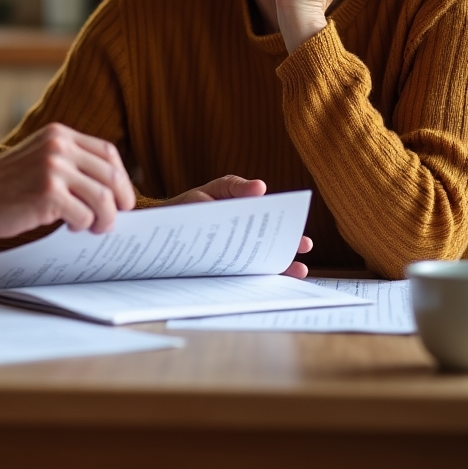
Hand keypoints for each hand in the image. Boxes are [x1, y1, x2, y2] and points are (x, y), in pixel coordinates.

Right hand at [0, 123, 135, 239]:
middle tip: (117, 217)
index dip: (122, 177)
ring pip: (103, 198)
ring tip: (93, 227)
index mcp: (59, 134)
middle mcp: (59, 146)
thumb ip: (71, 163)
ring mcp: (54, 168)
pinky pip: (84, 215)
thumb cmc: (6, 185)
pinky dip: (83, 226)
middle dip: (121, 200)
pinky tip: (70, 227)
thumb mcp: (40, 158)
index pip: (108, 152)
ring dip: (105, 219)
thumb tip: (111, 188)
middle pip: (111, 175)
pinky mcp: (49, 193)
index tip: (122, 196)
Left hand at [162, 175, 312, 278]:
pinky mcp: (229, 270)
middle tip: (305, 244)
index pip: (271, 216)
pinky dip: (258, 279)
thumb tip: (261, 187)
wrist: (162, 230)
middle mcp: (246, 235)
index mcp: (246, 213)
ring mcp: (238, 254)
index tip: (298, 223)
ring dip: (282, 264)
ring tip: (299, 269)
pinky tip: (269, 281)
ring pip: (265, 260)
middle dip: (290, 243)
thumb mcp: (208, 191)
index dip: (287, 220)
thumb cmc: (188, 207)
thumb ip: (234, 188)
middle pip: (273, 240)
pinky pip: (247, 276)